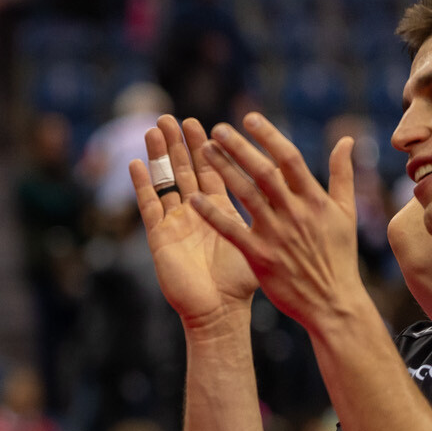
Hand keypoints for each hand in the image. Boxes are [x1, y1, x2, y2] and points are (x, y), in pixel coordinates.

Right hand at [129, 114, 259, 330]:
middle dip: (181, 143)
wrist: (219, 313)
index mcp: (221, 212)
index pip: (214, 172)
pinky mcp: (160, 236)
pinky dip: (142, 185)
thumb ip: (275, 211)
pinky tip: (135, 164)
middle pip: (186, 170)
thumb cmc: (241, 283)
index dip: (210, 148)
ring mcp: (175, 223)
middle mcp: (196, 213)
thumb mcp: (262, 240)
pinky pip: (149, 206)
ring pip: (166, 182)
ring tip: (154, 129)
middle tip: (175, 117)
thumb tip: (296, 189)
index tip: (209, 123)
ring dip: (160, 155)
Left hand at [193, 115, 368, 335]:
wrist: (332, 301)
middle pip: (263, 172)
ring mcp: (276, 234)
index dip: (268, 136)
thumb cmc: (339, 256)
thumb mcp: (346, 212)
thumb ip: (343, 174)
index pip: (289, 158)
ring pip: (244, 195)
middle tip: (216, 129)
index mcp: (315, 199)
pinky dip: (212, 213)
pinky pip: (231, 230)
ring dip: (223, 170)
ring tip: (202, 150)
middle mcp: (294, 212)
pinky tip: (193, 197)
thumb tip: (347, 139)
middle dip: (239, 148)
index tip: (249, 117)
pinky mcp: (259, 255)